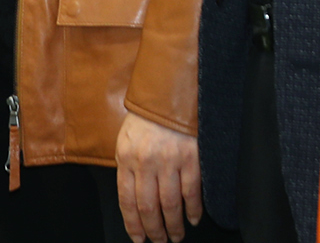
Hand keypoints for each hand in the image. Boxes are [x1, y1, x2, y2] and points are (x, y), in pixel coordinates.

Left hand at [115, 112, 202, 241]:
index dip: (133, 224)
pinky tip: (193, 219)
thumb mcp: (126, 139)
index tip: (139, 239)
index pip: (127, 200)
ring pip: (170, 204)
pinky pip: (191, 192)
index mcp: (126, 157)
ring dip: (173, 226)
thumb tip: (133, 201)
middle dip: (154, 230)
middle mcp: (146, 161)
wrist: (169, 93)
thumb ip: (128, 168)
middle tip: (159, 242)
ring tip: (176, 236)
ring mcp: (169, 161)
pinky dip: (193, 210)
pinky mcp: (191, 158)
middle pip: (148, 207)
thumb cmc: (146, 118)